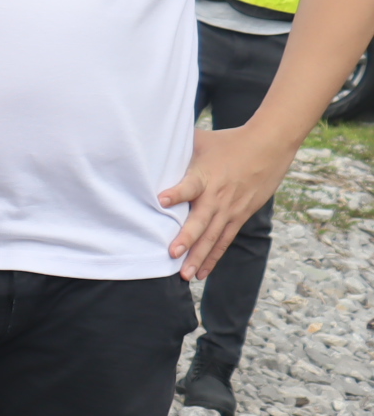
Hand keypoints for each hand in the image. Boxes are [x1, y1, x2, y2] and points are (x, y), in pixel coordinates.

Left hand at [161, 123, 297, 278]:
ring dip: (199, 257)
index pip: (189, 186)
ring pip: (213, 237)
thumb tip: (146, 142)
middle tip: (172, 254)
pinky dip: (213, 257)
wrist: (269, 146)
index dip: (176, 193)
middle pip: (201, 220)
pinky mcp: (240, 216)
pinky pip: (224, 240)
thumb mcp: (200, 140)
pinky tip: (202, 273)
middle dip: (187, 238)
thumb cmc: (228, 142)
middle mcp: (217, 196)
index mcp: (204, 176)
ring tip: (185, 275)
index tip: (161, 200)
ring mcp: (230, 209)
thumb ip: (176, 147)